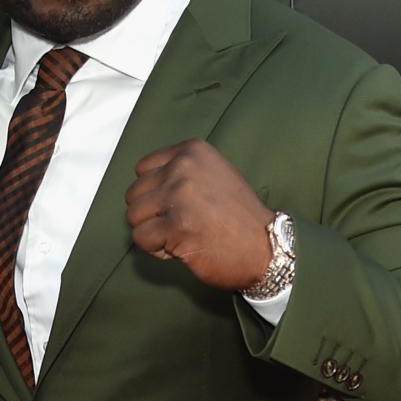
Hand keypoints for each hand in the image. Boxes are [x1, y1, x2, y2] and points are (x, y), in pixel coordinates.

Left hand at [124, 139, 273, 289]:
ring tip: (181, 234)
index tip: (177, 205)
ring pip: (133, 216)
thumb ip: (180, 172)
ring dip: (152, 231)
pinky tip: (181, 248)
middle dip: (151, 214)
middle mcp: (183, 168)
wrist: (268, 246)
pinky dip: (156, 249)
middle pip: (133, 194)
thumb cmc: (238, 216)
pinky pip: (141, 238)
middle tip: (180, 224)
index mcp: (191, 151)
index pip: (142, 169)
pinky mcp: (176, 226)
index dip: (153, 192)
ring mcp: (179, 196)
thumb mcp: (213, 174)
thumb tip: (145, 184)